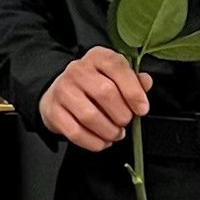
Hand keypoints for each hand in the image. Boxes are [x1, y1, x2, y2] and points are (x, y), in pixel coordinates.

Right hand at [38, 46, 153, 151]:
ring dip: (109, 131)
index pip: (116, 66)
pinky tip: (102, 141)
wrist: (60, 93)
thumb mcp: (115, 77)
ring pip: (89, 116)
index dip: (133, 90)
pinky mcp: (53, 111)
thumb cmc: (95, 85)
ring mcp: (62, 90)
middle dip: (122, 114)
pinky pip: (75, 132)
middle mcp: (77, 70)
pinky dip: (93, 142)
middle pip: (105, 93)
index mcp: (97, 57)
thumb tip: (146, 82)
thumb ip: (133, 80)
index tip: (142, 109)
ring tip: (115, 133)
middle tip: (126, 122)